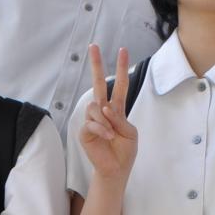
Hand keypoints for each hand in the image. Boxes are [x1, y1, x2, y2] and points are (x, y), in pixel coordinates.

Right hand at [80, 45, 136, 182]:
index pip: (120, 84)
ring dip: (106, 121)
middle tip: (94, 46)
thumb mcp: (130, 133)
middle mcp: (103, 110)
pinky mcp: (84, 130)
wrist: (116, 168)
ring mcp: (92, 119)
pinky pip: (92, 123)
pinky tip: (108, 136)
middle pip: (99, 83)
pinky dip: (102, 129)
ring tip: (112, 134)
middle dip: (97, 64)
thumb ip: (119, 119)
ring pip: (95, 107)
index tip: (123, 50)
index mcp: (117, 109)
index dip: (121, 68)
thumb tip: (104, 108)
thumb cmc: (125, 150)